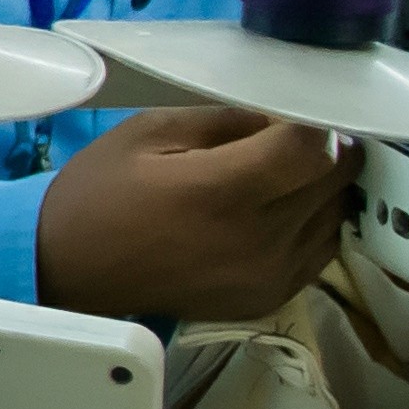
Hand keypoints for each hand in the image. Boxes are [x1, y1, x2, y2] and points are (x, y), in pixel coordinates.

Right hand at [30, 106, 352, 325]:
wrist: (71, 269)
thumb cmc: (103, 193)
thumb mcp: (150, 131)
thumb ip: (226, 119)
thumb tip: (285, 115)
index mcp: (222, 192)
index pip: (316, 148)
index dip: (318, 121)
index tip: (298, 111)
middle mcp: (258, 239)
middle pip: (337, 179)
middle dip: (326, 148)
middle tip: (290, 136)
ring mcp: (270, 274)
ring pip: (338, 213)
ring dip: (322, 186)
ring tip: (282, 173)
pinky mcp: (272, 297)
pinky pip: (323, 248)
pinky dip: (313, 223)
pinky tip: (279, 210)